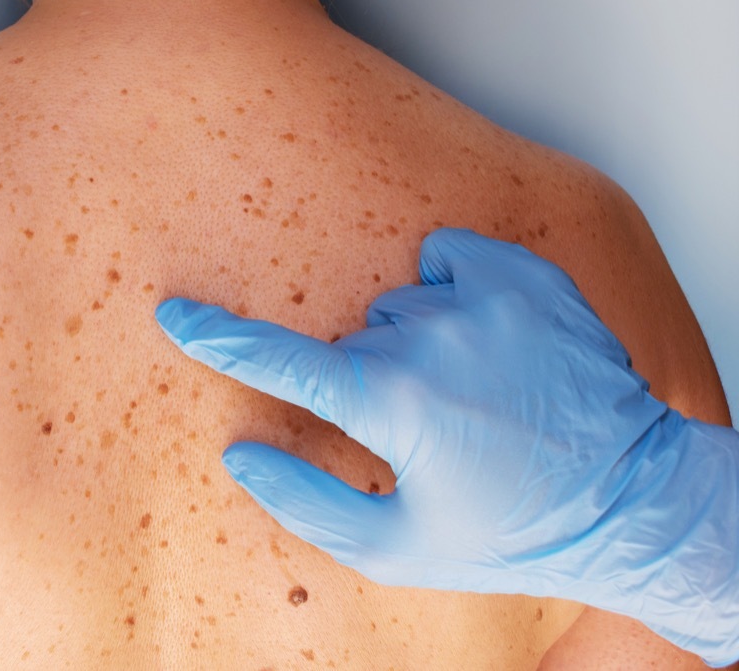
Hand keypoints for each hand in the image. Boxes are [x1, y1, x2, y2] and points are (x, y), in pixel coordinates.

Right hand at [155, 228, 738, 666]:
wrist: (629, 500)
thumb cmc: (509, 532)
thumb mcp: (397, 548)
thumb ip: (304, 501)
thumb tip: (240, 452)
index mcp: (393, 402)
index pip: (280, 360)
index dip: (219, 339)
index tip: (177, 314)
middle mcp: (433, 337)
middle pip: (351, 339)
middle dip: (366, 379)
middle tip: (424, 428)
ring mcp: (483, 299)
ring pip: (398, 302)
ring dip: (413, 341)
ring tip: (468, 390)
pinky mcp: (523, 275)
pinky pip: (446, 258)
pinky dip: (449, 289)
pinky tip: (481, 336)